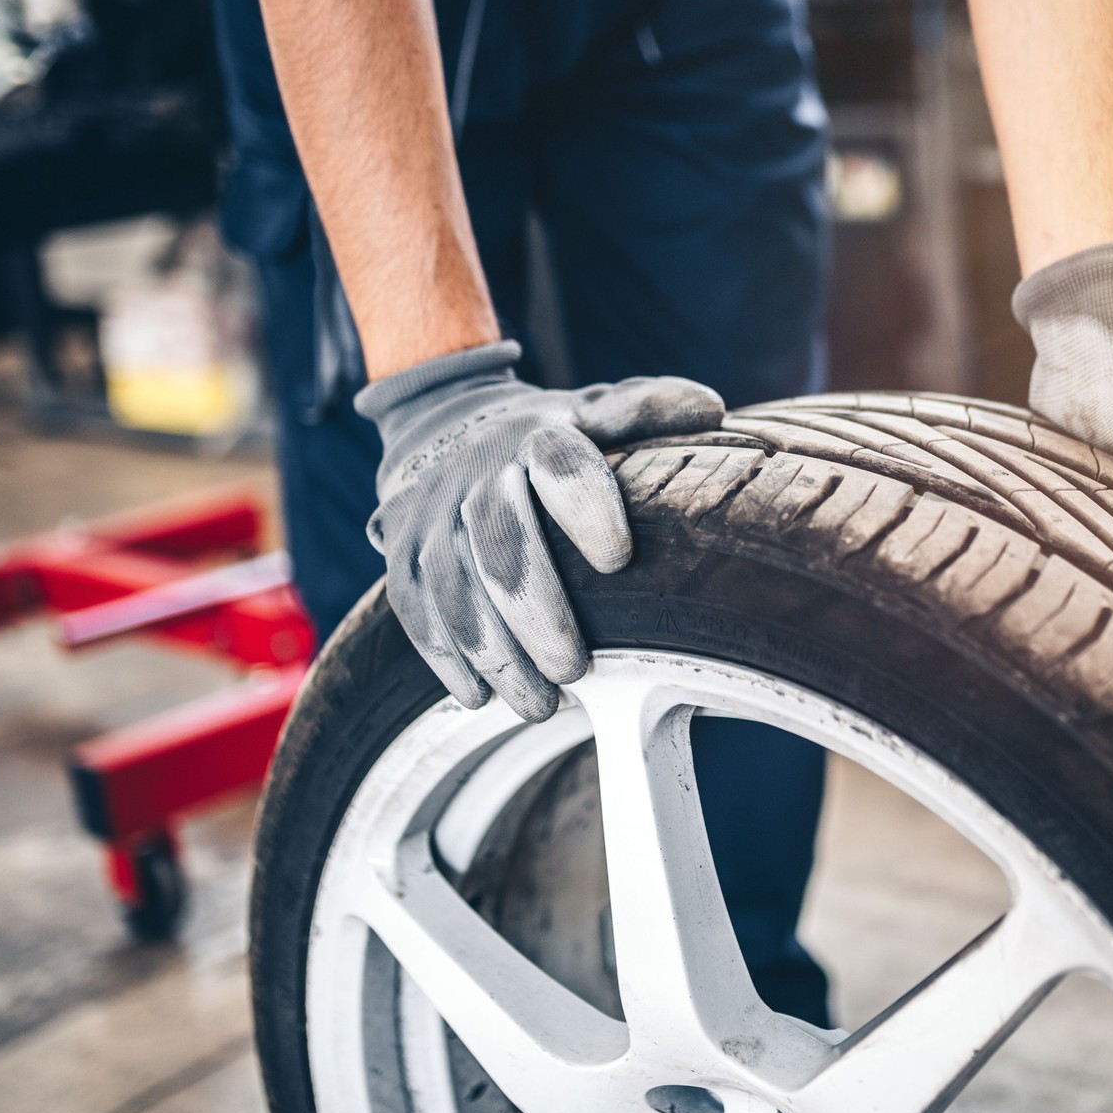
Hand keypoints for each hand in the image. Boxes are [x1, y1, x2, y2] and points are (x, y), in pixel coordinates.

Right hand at [356, 341, 723, 718]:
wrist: (439, 420)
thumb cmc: (543, 432)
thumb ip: (646, 411)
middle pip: (501, 544)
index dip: (587, 508)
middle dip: (537, 614)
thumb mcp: (593, 410)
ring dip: (495, 653)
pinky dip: (444, 657)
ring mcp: (432, 515)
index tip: (618, 559)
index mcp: (536, 437)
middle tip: (575, 669)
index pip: (560, 466)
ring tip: (541, 703)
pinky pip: (415, 608)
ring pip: (454, 589)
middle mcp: (476, 473)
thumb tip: (711, 408)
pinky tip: (477, 697)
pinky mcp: (401, 551)